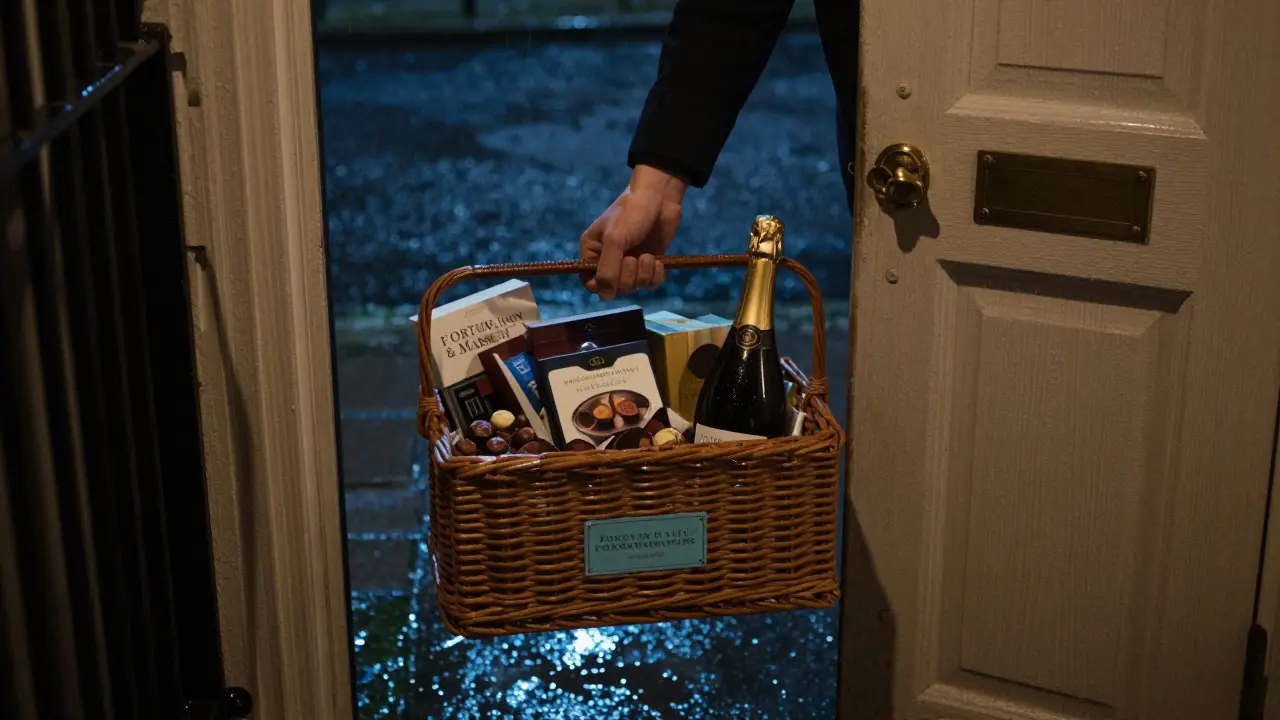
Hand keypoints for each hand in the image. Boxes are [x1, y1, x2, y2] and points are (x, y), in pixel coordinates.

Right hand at [580, 165, 686, 299]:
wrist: (659, 197)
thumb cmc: (631, 213)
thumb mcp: (615, 240)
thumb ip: (607, 269)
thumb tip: (605, 296)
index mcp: (592, 252)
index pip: (590, 283)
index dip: (603, 285)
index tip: (614, 277)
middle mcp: (608, 260)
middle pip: (614, 288)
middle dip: (627, 277)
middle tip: (633, 258)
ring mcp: (629, 262)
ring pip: (634, 287)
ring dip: (643, 274)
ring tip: (648, 256)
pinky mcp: (648, 263)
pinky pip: (650, 283)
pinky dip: (655, 275)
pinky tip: (658, 261)